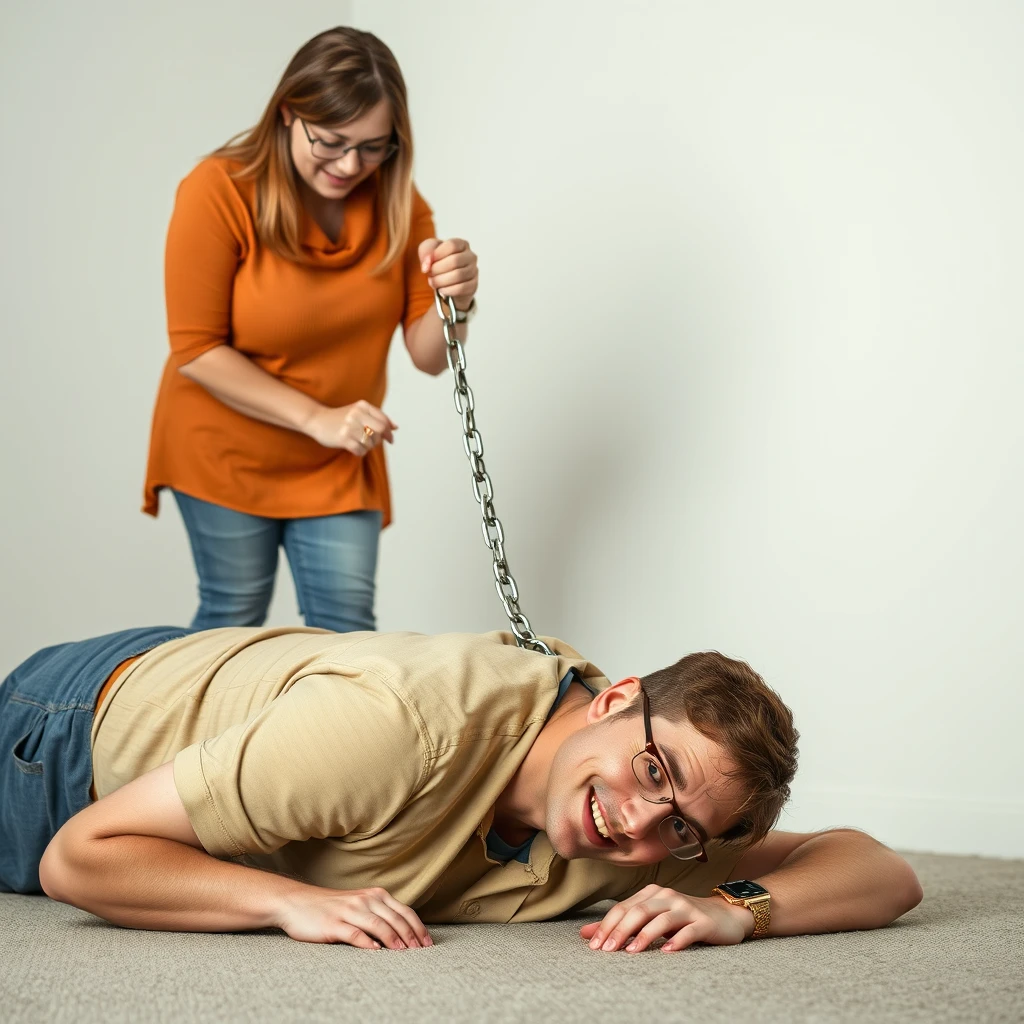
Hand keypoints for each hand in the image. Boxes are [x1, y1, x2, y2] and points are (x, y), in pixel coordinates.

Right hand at [275, 884, 432, 947]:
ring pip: (379, 925)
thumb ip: (379, 913)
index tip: (428, 944)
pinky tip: (376, 952)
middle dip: (412, 937)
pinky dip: (367, 943)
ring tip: (405, 953)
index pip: (404, 911)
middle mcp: (365, 900)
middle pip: (395, 919)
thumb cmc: (331, 907)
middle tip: (422, 953)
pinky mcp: (334, 924)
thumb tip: (404, 932)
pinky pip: (355, 933)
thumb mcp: (359, 904)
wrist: (297, 902)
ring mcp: (349, 911)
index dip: (418, 928)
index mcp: (374, 895)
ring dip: (394, 940)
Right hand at [303, 400, 396, 454]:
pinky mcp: (343, 438)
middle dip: (380, 440)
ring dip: (368, 447)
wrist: (317, 420)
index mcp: (362, 405)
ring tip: (359, 443)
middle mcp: (356, 414)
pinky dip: (360, 452)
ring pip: (371, 442)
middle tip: (373, 443)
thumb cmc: (341, 418)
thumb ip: (377, 418)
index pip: (383, 420)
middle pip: (380, 430)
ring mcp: (349, 426)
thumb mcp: (359, 412)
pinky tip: (354, 448)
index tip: (390, 439)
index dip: (389, 432)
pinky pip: (361, 450)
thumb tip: (395, 428)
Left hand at [419, 237, 477, 307]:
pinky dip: (447, 290)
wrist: (445, 282)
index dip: (437, 254)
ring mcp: (474, 271)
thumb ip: (426, 251)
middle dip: (437, 269)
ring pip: (458, 275)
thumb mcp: (428, 251)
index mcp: (461, 244)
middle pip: (455, 261)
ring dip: (441, 280)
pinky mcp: (473, 285)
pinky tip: (441, 289)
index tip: (428, 261)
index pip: (452, 245)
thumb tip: (427, 265)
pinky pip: (461, 288)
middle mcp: (470, 256)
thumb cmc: (438, 262)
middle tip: (430, 273)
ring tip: (433, 282)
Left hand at [579, 885, 752, 953]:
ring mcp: (686, 907)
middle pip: (639, 911)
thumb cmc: (682, 919)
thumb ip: (621, 925)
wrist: (724, 916)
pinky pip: (688, 931)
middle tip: (607, 950)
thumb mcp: (651, 919)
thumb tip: (586, 933)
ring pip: (661, 919)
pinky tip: (666, 952)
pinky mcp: (703, 922)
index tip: (594, 945)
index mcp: (651, 893)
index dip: (607, 925)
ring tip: (631, 952)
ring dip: (644, 935)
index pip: (623, 908)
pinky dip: (676, 940)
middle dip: (620, 930)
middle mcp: (667, 896)